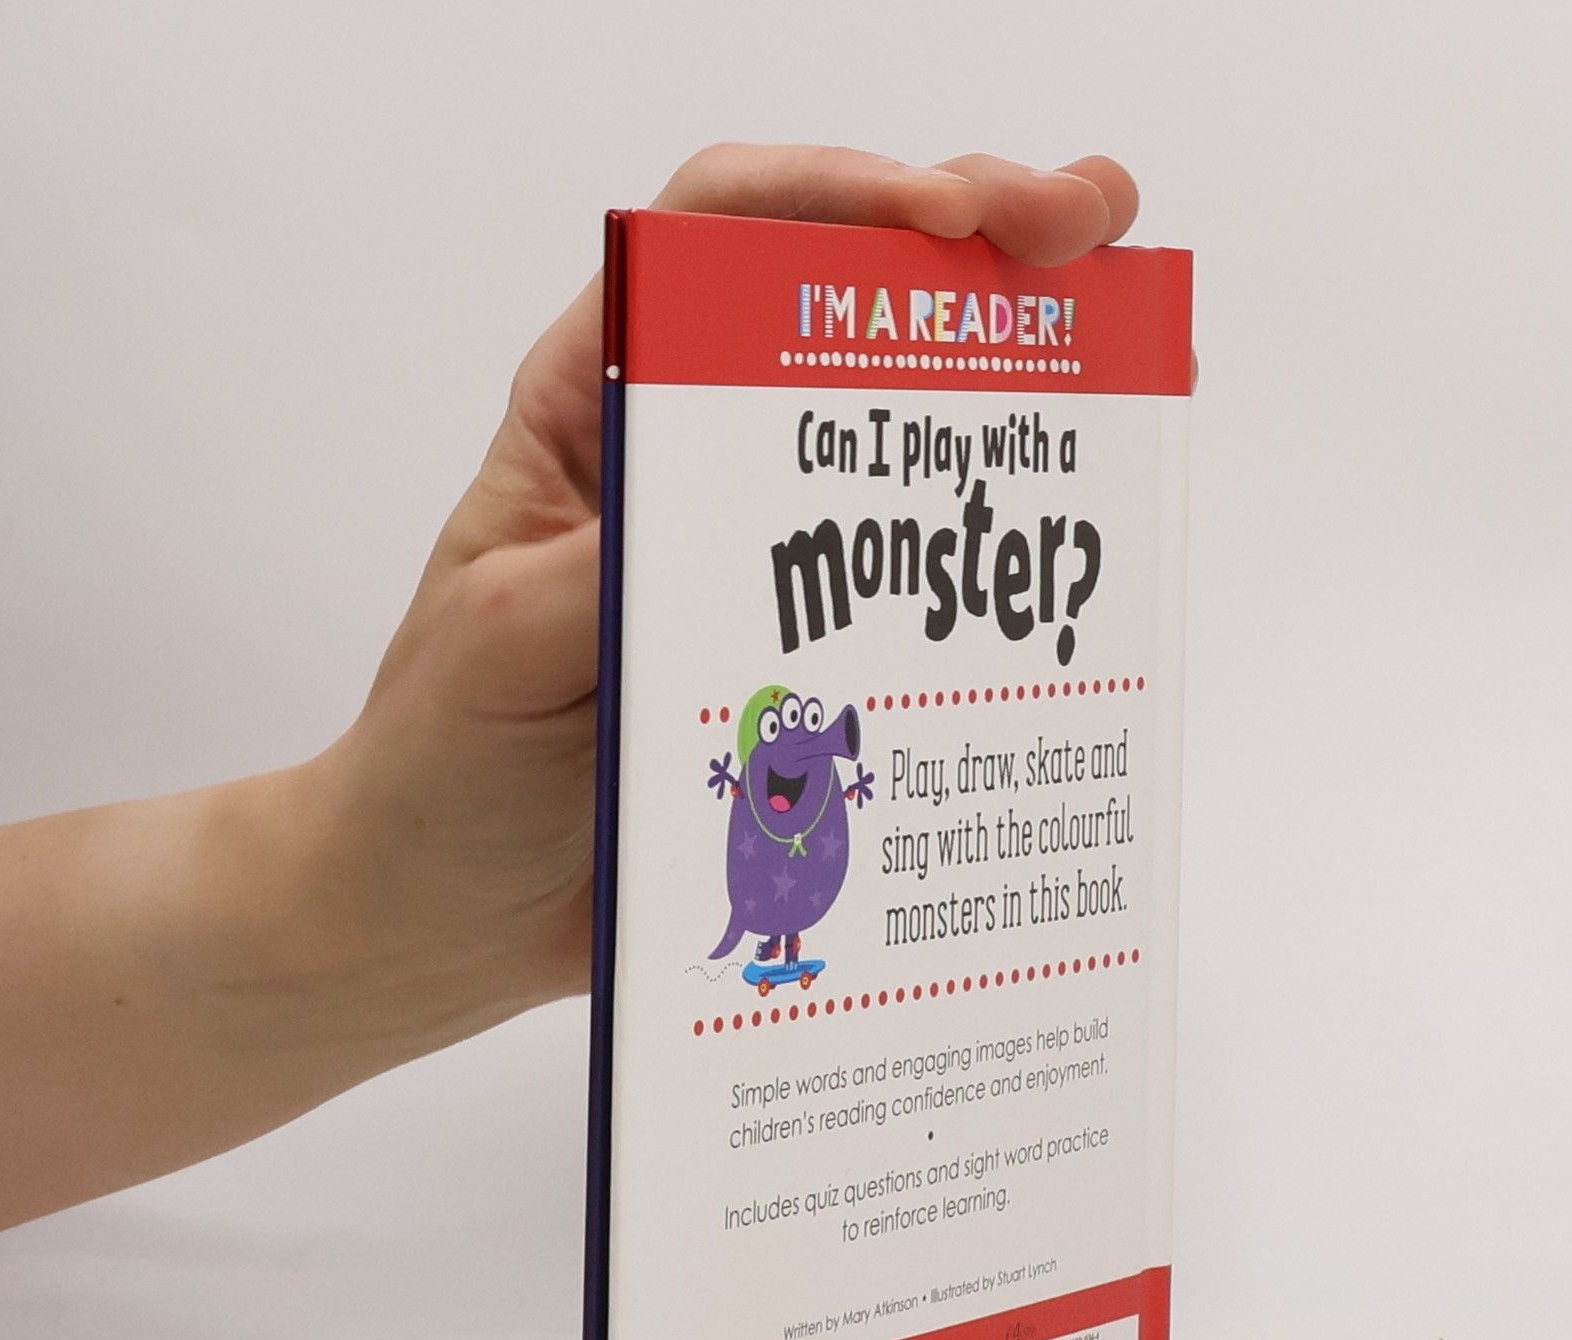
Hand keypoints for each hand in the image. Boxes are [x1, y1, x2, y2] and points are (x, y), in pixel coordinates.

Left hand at [311, 144, 1142, 1024]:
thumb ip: (598, 576)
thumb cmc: (444, 765)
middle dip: (974, 241)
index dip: (835, 197)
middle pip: (841, 309)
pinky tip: (1075, 544)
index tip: (944, 217)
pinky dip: (997, 567)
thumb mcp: (500, 646)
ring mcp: (764, 567)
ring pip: (901, 445)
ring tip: (1127, 353)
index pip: (715, 239)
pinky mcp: (812, 664)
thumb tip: (724, 524)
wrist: (456, 911)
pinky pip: (918, 600)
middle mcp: (693, 467)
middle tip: (1089, 231)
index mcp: (598, 414)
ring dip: (1015, 386)